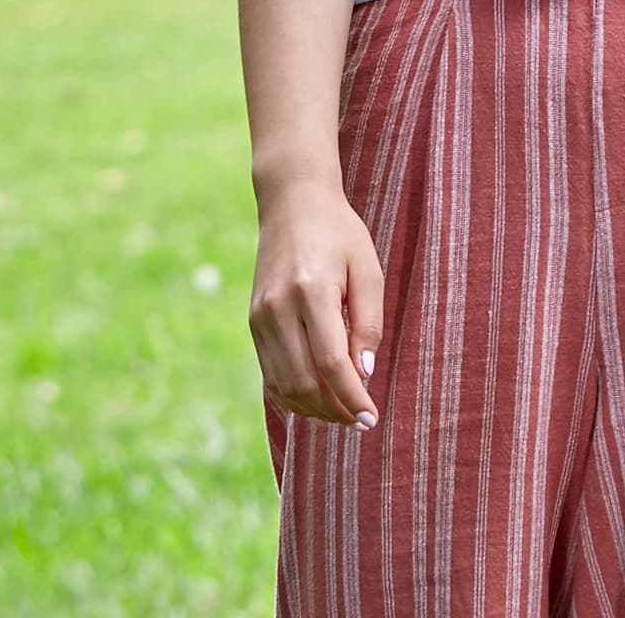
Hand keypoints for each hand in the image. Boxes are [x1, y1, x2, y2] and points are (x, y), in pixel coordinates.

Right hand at [248, 173, 383, 427]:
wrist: (292, 203)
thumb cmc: (339, 233)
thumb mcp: (367, 269)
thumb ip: (368, 322)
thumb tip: (364, 373)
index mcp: (311, 291)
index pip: (331, 363)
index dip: (352, 398)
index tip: (371, 418)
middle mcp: (278, 308)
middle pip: (305, 381)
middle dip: (335, 411)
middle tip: (360, 421)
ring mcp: (260, 317)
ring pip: (284, 384)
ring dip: (314, 409)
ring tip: (342, 415)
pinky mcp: (253, 322)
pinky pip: (270, 373)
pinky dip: (293, 396)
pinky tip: (317, 401)